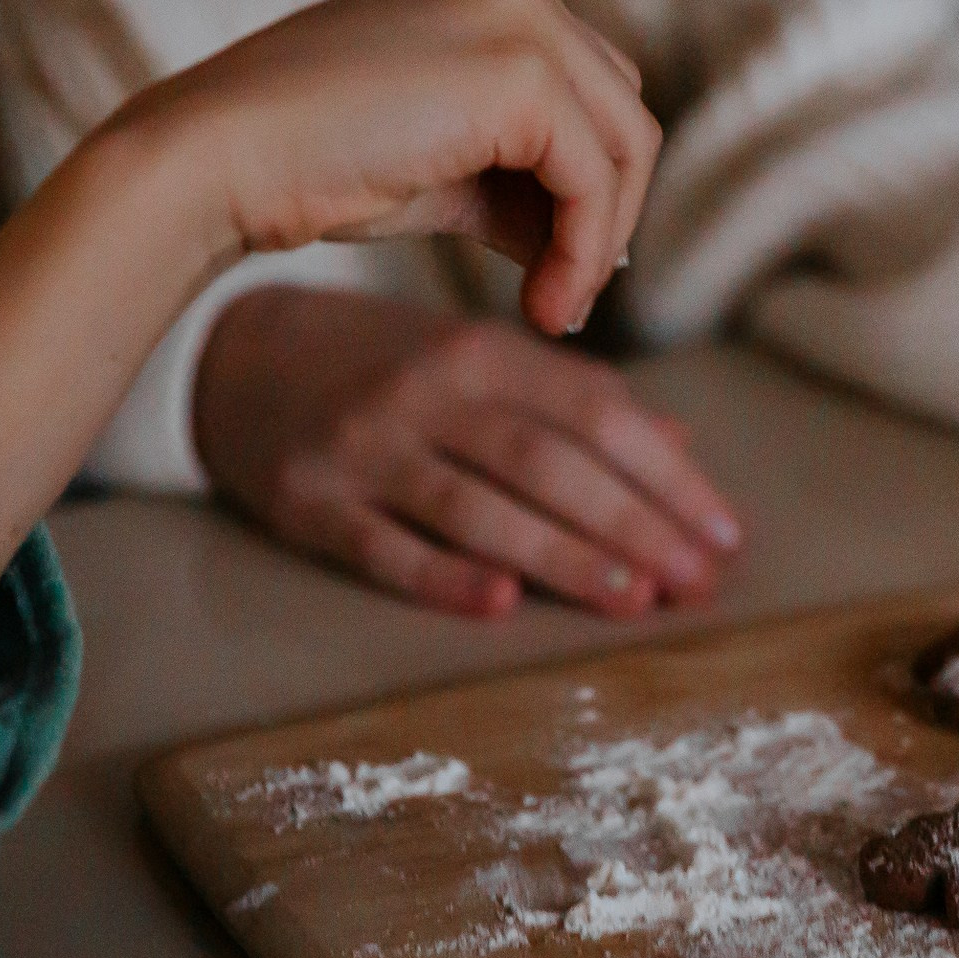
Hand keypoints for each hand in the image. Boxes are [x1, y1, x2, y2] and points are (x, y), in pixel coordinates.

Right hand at [112, 0, 661, 339]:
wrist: (215, 159)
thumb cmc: (316, 162)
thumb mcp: (449, 156)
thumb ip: (528, 176)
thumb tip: (605, 246)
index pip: (594, 84)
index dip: (590, 181)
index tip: (556, 262)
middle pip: (622, 109)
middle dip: (604, 212)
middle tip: (560, 296)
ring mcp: (521, 11)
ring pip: (626, 145)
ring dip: (601, 243)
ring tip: (553, 310)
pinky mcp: (522, 72)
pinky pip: (595, 180)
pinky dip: (584, 252)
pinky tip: (543, 304)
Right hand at [195, 287, 741, 619]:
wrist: (234, 352)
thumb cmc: (388, 363)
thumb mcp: (481, 355)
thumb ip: (576, 399)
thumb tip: (680, 445)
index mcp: (485, 350)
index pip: (597, 412)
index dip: (667, 476)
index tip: (724, 536)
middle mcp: (429, 392)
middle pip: (548, 462)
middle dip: (633, 524)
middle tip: (696, 583)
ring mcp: (365, 447)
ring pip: (478, 506)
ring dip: (563, 556)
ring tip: (634, 601)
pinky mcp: (306, 501)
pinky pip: (383, 546)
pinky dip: (443, 577)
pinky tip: (503, 607)